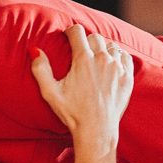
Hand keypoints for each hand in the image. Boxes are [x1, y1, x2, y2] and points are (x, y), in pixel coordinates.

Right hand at [30, 25, 133, 154]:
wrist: (97, 130)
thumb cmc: (72, 113)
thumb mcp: (50, 93)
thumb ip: (41, 69)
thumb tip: (35, 50)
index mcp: (83, 60)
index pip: (77, 31)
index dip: (70, 32)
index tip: (67, 37)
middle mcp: (103, 59)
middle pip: (95, 36)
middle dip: (86, 41)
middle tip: (80, 51)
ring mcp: (118, 67)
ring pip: (111, 45)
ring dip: (102, 48)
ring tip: (95, 58)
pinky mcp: (128, 77)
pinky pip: (125, 56)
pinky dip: (117, 56)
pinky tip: (111, 63)